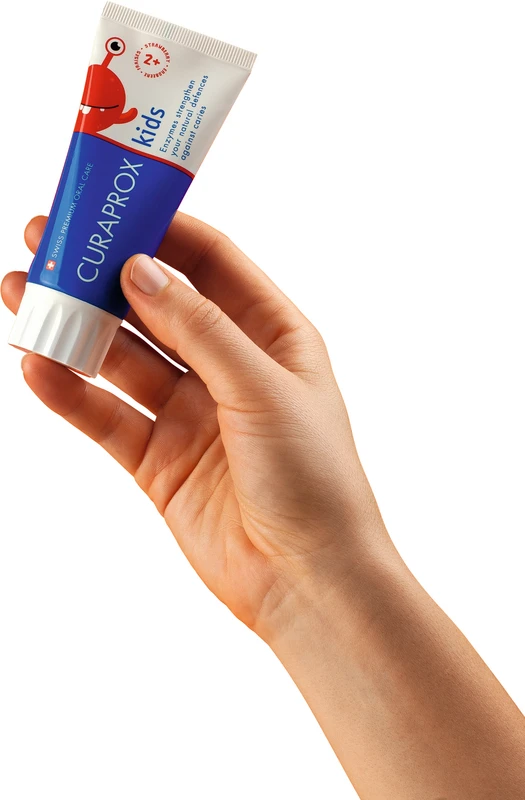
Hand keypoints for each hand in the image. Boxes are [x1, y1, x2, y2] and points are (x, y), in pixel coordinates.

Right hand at [2, 213, 391, 642]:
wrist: (308, 580)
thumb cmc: (314, 481)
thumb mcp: (262, 389)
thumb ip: (200, 329)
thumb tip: (141, 269)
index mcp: (272, 337)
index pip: (212, 264)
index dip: (162, 231)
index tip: (111, 204)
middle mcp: (228, 368)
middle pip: (155, 306)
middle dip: (102, 275)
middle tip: (45, 242)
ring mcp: (190, 413)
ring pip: (122, 359)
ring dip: (75, 330)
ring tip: (22, 295)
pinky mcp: (158, 459)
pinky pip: (107, 417)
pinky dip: (72, 394)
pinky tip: (37, 367)